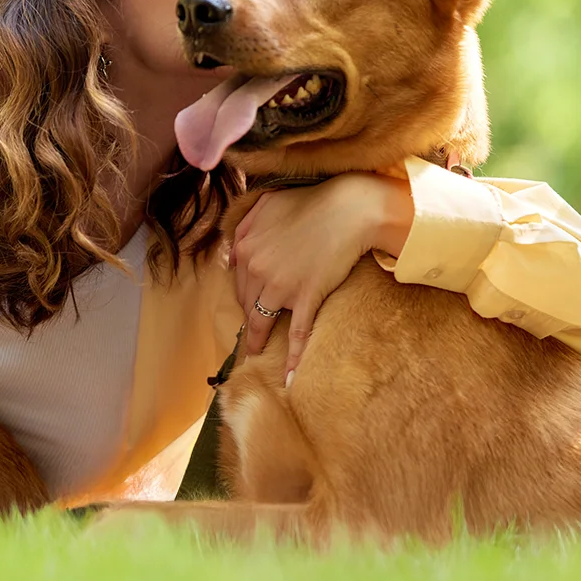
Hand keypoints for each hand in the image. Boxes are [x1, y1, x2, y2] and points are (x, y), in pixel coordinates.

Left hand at [230, 173, 413, 382]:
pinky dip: (293, 358)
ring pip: (263, 321)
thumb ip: (244, 226)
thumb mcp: (266, 204)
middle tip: (249, 335)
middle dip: (248, 320)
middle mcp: (256, 269)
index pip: (237, 281)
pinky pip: (297, 333)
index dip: (242, 296)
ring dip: (258, 342)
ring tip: (256, 356)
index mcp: (246, 247)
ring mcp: (280, 286)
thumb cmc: (310, 203)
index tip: (245, 308)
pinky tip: (290, 377)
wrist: (348, 210)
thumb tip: (231, 253)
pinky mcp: (306, 297)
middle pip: (247, 303)